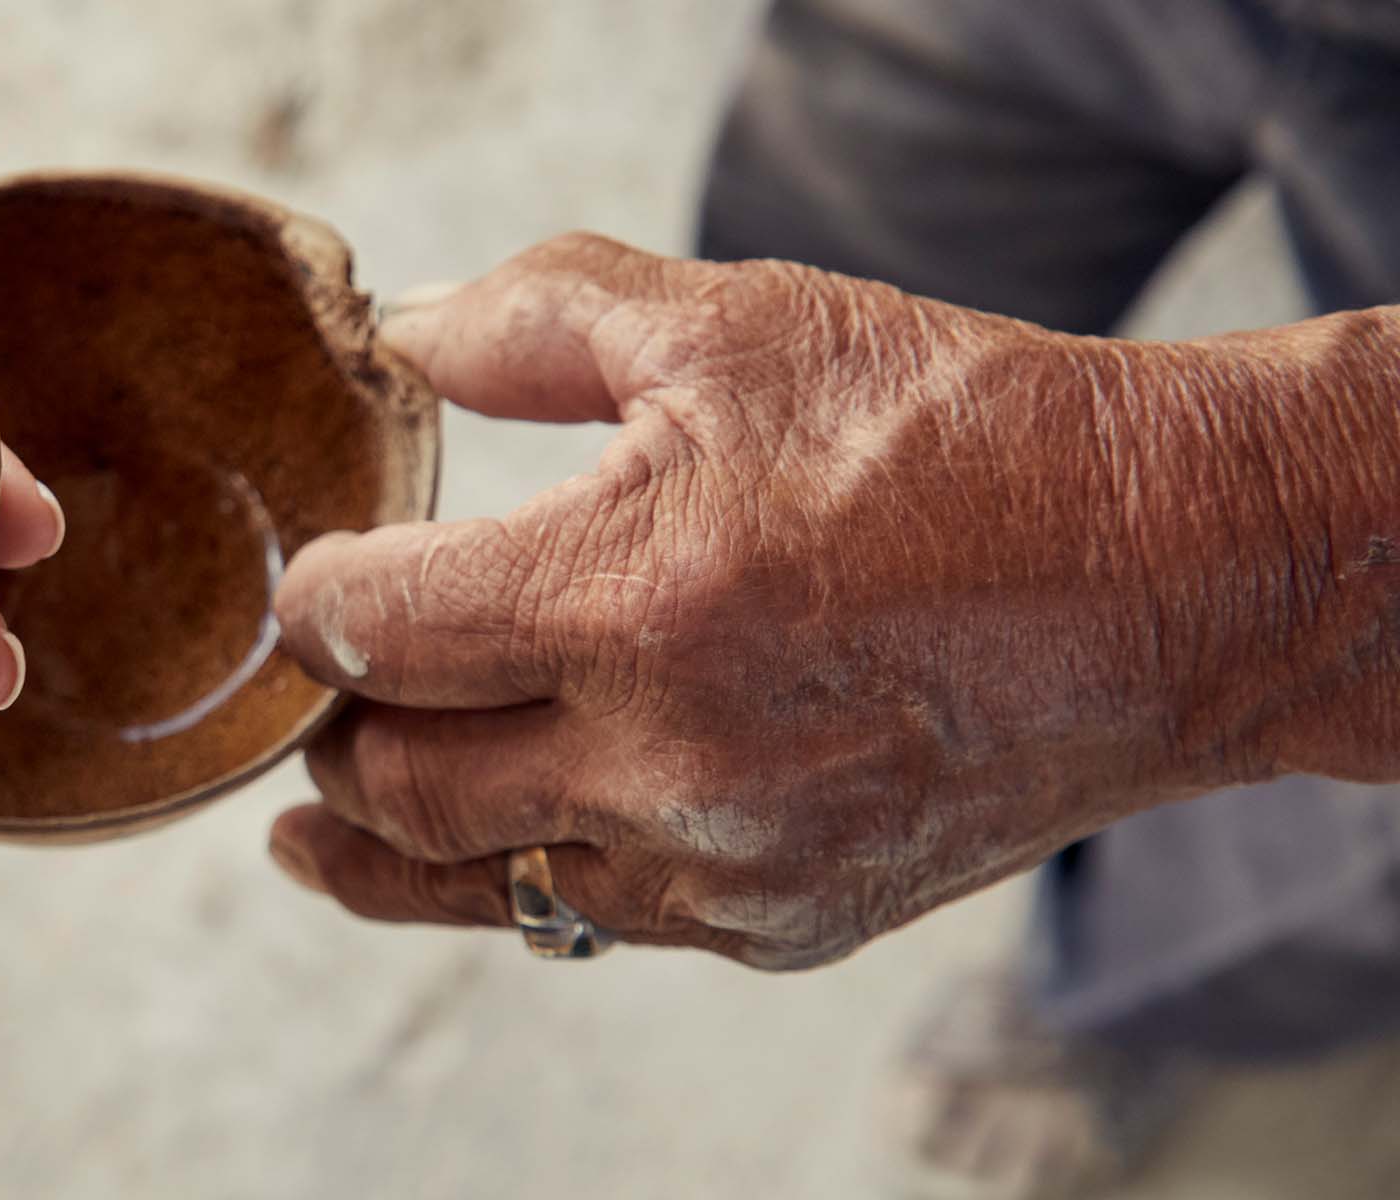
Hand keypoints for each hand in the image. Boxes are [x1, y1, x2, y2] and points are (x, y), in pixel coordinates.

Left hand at [264, 234, 1399, 968]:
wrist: (1174, 580)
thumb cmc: (963, 439)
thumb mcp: (739, 323)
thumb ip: (536, 320)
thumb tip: (404, 337)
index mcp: (629, 599)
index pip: (371, 631)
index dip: (314, 601)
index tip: (313, 582)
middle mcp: (663, 762)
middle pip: (398, 784)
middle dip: (332, 738)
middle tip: (318, 700)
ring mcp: (724, 865)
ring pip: (478, 885)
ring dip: (395, 841)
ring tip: (326, 827)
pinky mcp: (782, 925)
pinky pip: (602, 917)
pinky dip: (537, 870)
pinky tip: (513, 834)